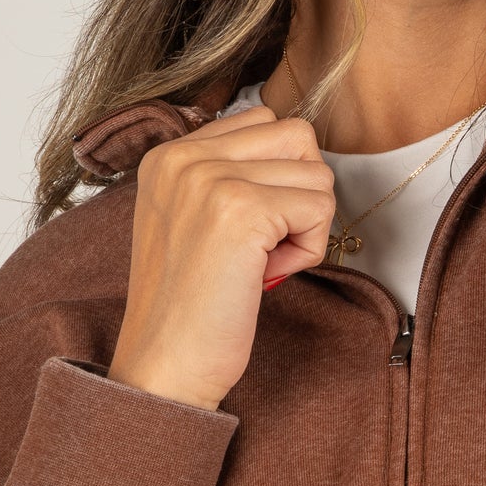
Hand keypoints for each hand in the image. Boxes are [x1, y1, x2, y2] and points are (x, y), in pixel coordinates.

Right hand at [108, 105, 335, 410]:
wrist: (165, 365)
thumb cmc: (189, 304)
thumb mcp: (192, 220)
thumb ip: (228, 175)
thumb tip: (297, 150)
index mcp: (168, 154)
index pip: (265, 121)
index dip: (277, 179)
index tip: (245, 229)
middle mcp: (184, 156)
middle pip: (298, 137)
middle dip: (300, 194)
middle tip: (263, 246)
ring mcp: (211, 179)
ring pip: (317, 175)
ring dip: (304, 227)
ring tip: (258, 264)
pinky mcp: (241, 211)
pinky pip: (320, 210)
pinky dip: (308, 251)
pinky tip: (265, 276)